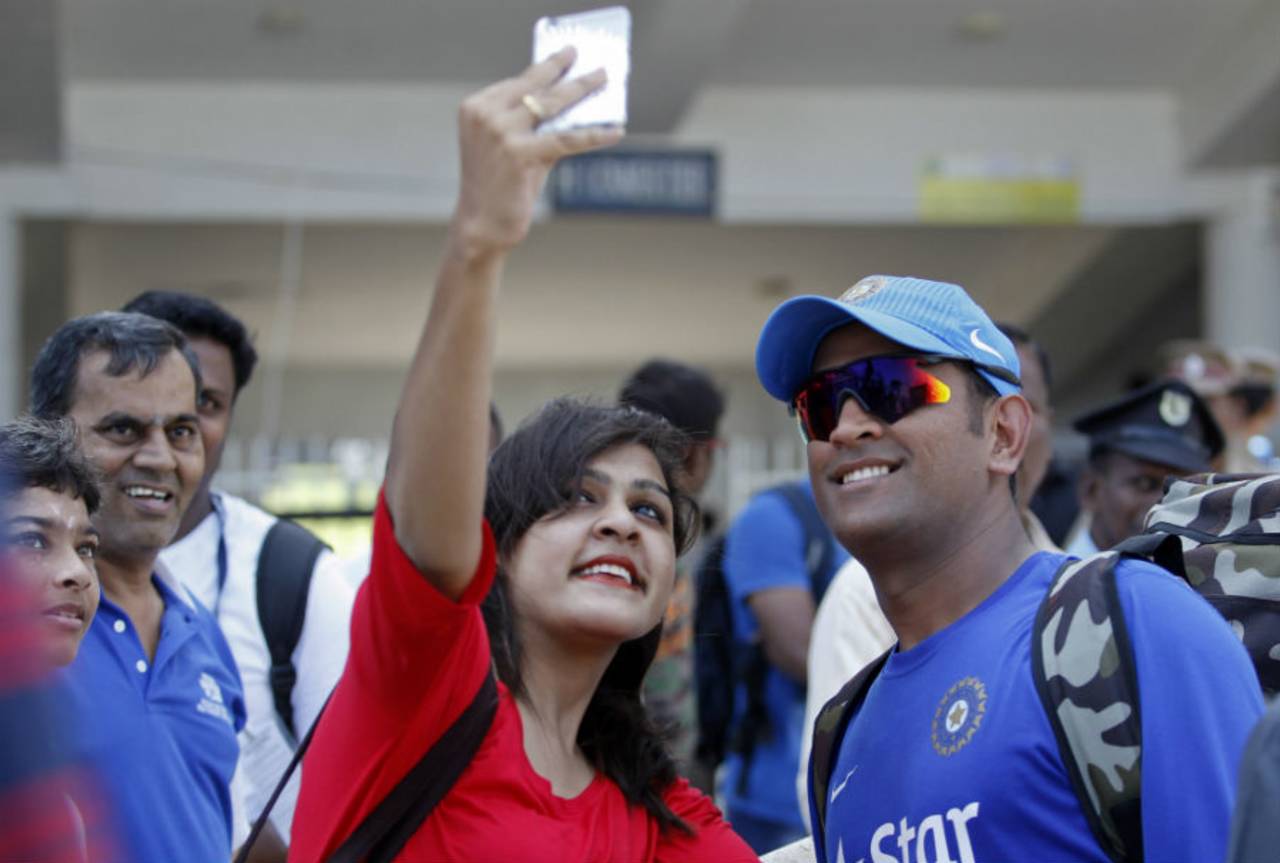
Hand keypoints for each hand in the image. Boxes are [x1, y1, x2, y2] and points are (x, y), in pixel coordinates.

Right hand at [450, 47, 624, 259]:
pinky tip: (614, 131)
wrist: (480, 226)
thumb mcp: (510, 146)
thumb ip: (533, 124)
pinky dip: (593, 134)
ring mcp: (500, 132)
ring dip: (582, 89)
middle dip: (565, 70)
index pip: (520, 82)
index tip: (566, 55)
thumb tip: (574, 106)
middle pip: (536, 86)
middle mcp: (486, 114)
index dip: (547, 68)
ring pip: (552, 104)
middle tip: (590, 62)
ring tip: (603, 80)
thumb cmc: (499, 187)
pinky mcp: (519, 153)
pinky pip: (566, 139)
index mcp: (477, 107)